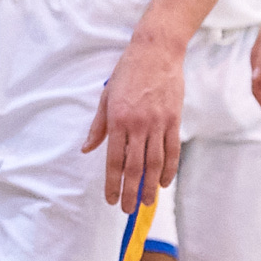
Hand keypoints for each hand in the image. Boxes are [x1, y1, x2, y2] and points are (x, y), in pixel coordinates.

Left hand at [85, 24, 185, 205]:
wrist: (156, 51)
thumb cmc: (128, 72)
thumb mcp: (106, 96)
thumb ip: (98, 126)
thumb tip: (87, 149)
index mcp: (117, 119)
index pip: (114, 160)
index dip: (112, 183)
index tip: (110, 198)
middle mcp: (138, 125)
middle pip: (135, 167)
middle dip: (130, 191)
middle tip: (128, 209)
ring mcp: (158, 123)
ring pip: (155, 163)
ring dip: (151, 186)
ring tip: (147, 202)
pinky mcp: (174, 120)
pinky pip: (172, 150)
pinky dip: (169, 169)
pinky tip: (165, 182)